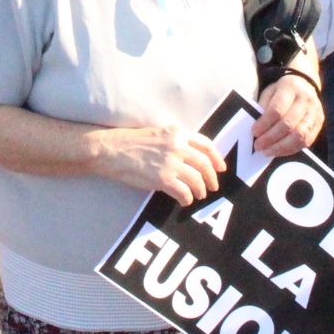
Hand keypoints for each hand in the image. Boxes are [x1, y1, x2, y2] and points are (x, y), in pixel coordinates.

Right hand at [97, 125, 225, 205]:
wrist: (113, 150)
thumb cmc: (132, 142)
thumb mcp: (159, 133)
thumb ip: (176, 141)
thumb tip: (192, 157)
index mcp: (178, 133)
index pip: (206, 145)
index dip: (217, 158)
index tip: (221, 168)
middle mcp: (178, 146)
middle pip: (204, 164)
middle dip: (212, 178)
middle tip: (213, 186)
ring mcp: (171, 163)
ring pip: (197, 180)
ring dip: (201, 190)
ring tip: (199, 195)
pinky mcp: (163, 180)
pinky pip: (184, 192)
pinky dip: (187, 199)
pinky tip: (185, 200)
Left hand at [254, 74, 323, 156]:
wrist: (305, 86)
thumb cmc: (282, 91)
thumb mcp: (270, 91)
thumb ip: (263, 106)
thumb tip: (256, 129)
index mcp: (290, 88)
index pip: (277, 109)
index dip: (264, 123)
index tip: (254, 132)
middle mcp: (306, 100)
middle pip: (288, 123)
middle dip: (271, 138)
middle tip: (258, 146)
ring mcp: (315, 113)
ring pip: (299, 135)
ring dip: (281, 147)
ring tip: (267, 151)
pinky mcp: (319, 124)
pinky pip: (306, 141)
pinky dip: (291, 149)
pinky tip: (279, 151)